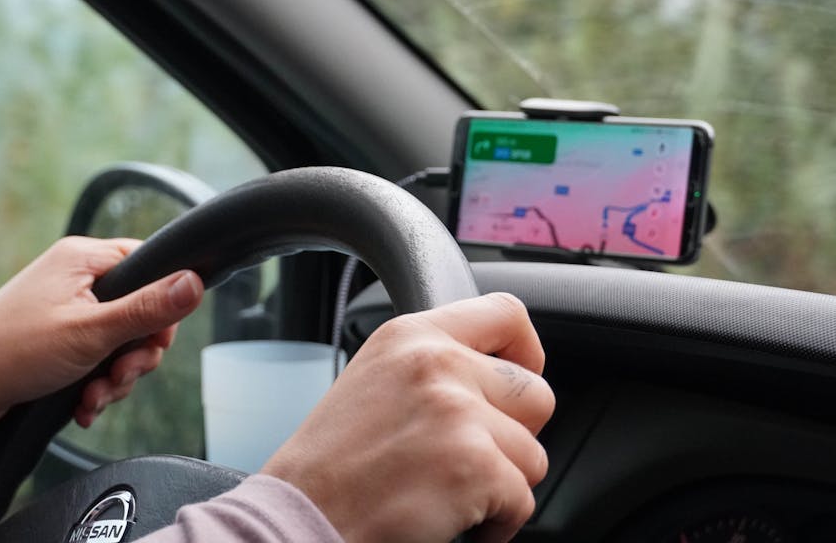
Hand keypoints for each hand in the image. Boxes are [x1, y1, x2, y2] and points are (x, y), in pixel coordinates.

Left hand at [0, 236, 203, 432]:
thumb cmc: (15, 351)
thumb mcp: (92, 332)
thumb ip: (147, 309)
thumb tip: (194, 282)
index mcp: (83, 258)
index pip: (149, 264)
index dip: (161, 306)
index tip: (154, 341)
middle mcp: (75, 277)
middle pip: (139, 309)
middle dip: (135, 355)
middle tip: (119, 375)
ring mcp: (65, 308)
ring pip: (119, 340)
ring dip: (115, 376)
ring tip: (93, 396)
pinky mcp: (57, 337)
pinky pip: (96, 357)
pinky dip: (96, 383)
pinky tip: (83, 404)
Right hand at [261, 292, 553, 542]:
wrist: (299, 518)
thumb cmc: (329, 469)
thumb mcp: (373, 382)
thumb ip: (431, 368)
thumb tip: (496, 381)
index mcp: (409, 336)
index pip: (506, 313)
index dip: (526, 353)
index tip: (517, 384)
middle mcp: (436, 363)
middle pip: (536, 393)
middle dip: (515, 437)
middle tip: (466, 459)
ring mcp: (457, 411)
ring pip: (533, 456)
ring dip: (501, 486)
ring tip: (446, 493)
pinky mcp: (474, 464)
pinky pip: (522, 502)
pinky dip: (495, 525)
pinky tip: (447, 520)